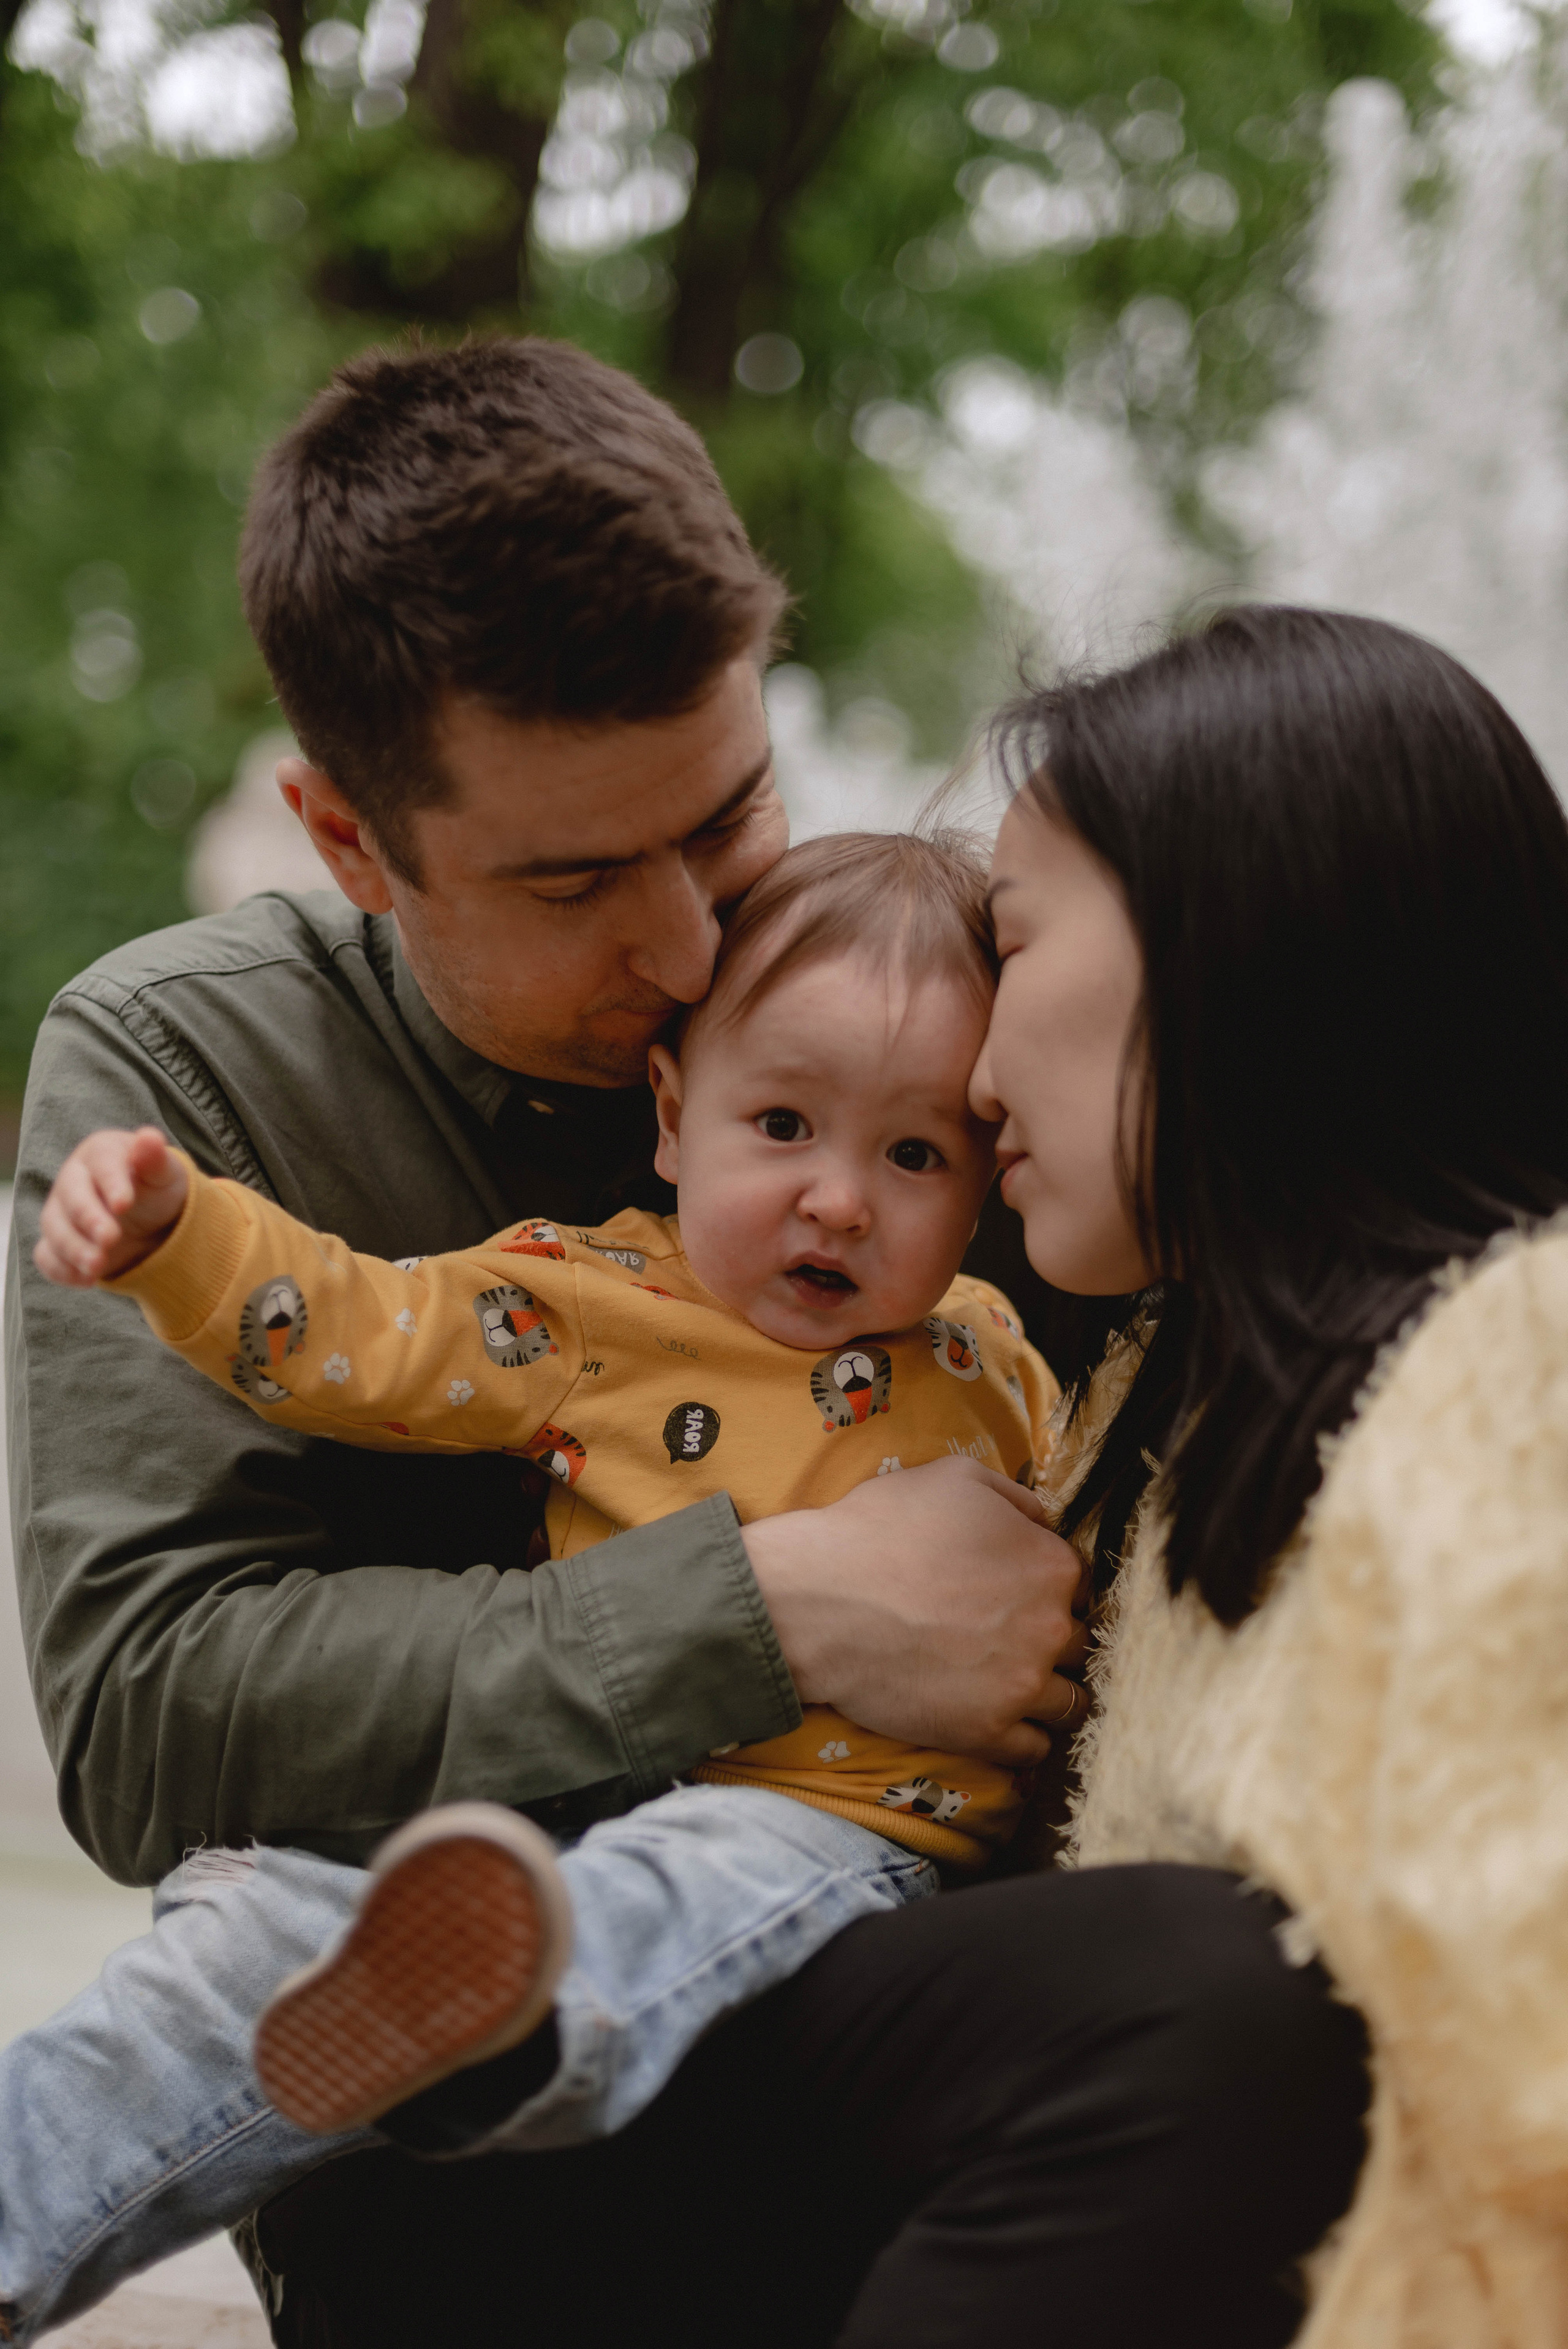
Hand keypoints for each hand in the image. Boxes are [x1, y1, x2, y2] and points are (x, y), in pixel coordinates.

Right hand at [35, 1126, 189, 1286]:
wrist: (150, 1218)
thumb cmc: (156, 1187)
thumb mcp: (164, 1173)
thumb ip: (155, 1159)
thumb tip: (149, 1138)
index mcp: (100, 1154)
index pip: (103, 1165)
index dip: (112, 1184)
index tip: (124, 1205)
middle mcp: (74, 1180)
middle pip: (72, 1197)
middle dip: (89, 1219)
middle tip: (111, 1239)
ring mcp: (61, 1212)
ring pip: (55, 1228)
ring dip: (74, 1249)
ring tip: (99, 1267)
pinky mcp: (58, 1243)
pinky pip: (48, 1257)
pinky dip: (62, 1270)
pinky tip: (87, 1281)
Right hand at [742, 1458, 1090, 1768]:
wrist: (821, 1599)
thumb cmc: (883, 1529)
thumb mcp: (954, 1478)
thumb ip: (1014, 1495)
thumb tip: (1041, 1519)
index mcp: (1050, 1566)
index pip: (1078, 1584)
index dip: (1049, 1587)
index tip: (1020, 1593)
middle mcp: (1050, 1629)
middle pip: (1077, 1643)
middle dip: (1050, 1639)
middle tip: (1010, 1638)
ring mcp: (1021, 1687)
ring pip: (1068, 1702)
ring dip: (1047, 1692)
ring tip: (1012, 1684)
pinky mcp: (986, 1733)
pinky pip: (1034, 1749)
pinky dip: (1023, 1737)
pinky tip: (1000, 1720)